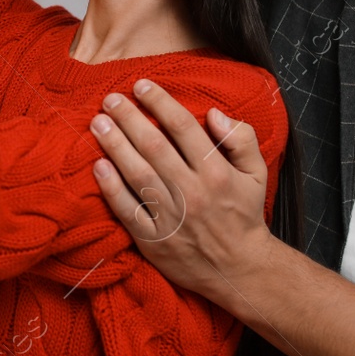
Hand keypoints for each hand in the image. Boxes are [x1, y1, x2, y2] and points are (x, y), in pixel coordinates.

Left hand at [89, 79, 274, 315]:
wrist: (239, 270)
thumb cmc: (244, 215)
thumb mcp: (257, 173)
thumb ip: (241, 138)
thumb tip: (213, 113)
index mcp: (216, 172)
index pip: (183, 128)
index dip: (160, 102)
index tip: (140, 85)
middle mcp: (191, 192)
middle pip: (154, 146)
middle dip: (129, 118)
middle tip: (109, 98)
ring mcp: (170, 217)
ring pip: (137, 174)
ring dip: (114, 145)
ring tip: (98, 123)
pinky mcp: (152, 239)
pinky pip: (127, 209)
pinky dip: (111, 187)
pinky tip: (98, 166)